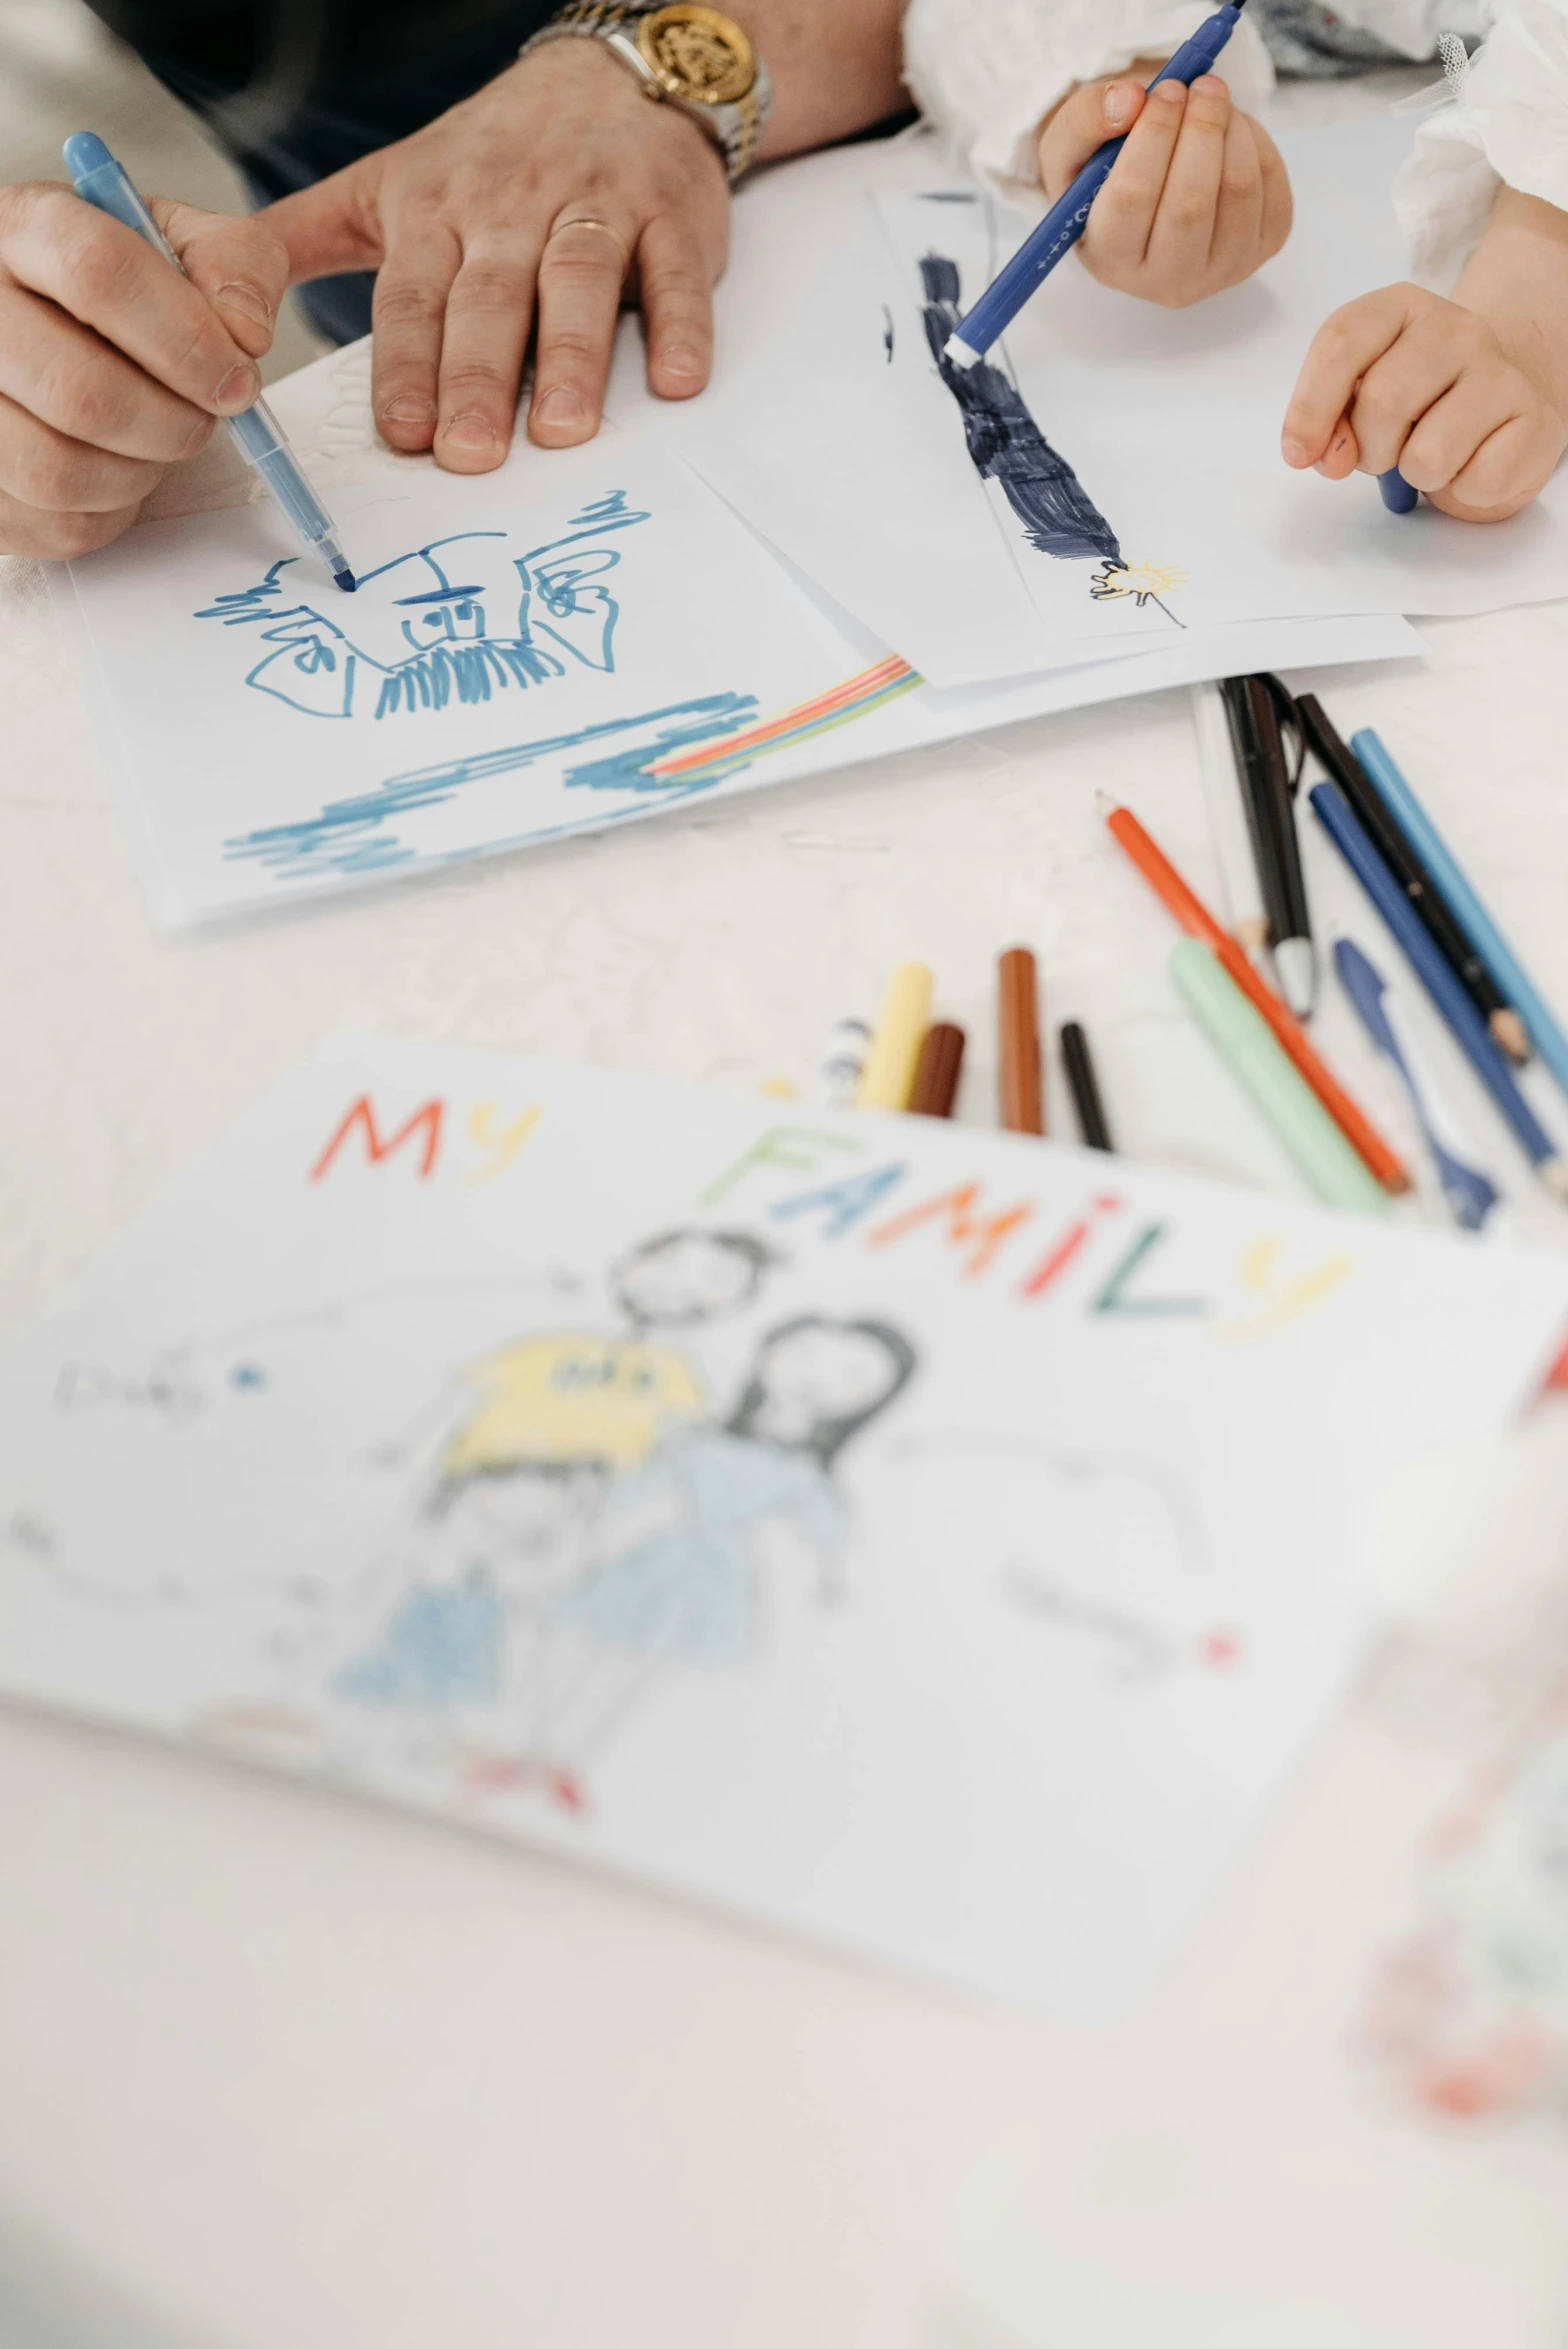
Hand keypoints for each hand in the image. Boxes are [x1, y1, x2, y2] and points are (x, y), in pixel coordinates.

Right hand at [0, 184, 284, 560]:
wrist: (57, 327)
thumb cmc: (122, 294)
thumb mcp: (180, 247)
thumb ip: (234, 264)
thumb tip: (244, 332)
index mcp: (23, 227)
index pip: (96, 272)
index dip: (186, 340)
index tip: (237, 380)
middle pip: (80, 391)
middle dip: (173, 424)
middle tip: (203, 419)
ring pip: (59, 472)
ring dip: (140, 474)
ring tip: (157, 441)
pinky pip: (59, 526)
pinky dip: (113, 510)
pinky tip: (116, 466)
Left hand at [265, 39, 729, 472]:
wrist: (614, 76)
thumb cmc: (492, 156)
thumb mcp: (384, 184)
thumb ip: (298, 241)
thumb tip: (213, 304)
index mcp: (436, 211)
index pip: (413, 298)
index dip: (407, 366)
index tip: (403, 435)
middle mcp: (511, 207)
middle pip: (490, 299)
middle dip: (477, 377)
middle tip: (471, 455)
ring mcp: (596, 206)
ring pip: (577, 282)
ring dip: (573, 359)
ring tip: (563, 430)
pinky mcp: (672, 215)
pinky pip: (676, 274)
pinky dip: (680, 327)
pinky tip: (677, 381)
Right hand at [1038, 70, 1290, 307]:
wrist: (1148, 204)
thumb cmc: (1103, 179)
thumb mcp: (1072, 149)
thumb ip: (1084, 120)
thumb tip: (1130, 99)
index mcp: (1110, 260)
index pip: (1132, 198)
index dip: (1154, 134)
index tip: (1165, 90)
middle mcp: (1166, 281)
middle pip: (1190, 204)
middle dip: (1201, 129)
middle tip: (1202, 84)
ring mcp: (1219, 272)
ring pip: (1238, 192)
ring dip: (1232, 129)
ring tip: (1214, 100)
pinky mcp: (1261, 250)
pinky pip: (1271, 189)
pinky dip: (1258, 144)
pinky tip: (1233, 130)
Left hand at [1281, 282, 1567, 520]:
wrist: (1500, 404)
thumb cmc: (1417, 402)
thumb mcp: (1358, 395)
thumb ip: (1327, 420)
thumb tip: (1324, 457)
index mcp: (1398, 307)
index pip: (1341, 342)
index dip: (1310, 407)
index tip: (1299, 454)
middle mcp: (1455, 327)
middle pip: (1381, 402)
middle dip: (1368, 450)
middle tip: (1384, 452)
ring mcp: (1499, 369)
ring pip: (1428, 454)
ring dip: (1415, 475)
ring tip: (1429, 454)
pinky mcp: (1534, 419)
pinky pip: (1477, 481)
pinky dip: (1462, 490)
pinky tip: (1470, 462)